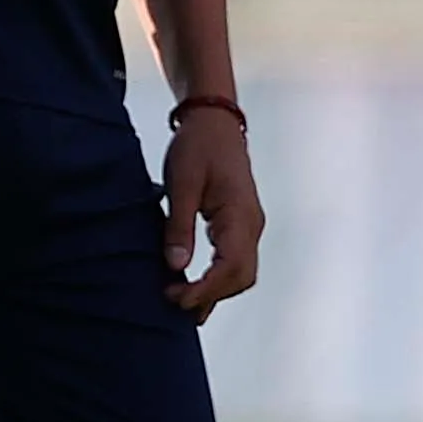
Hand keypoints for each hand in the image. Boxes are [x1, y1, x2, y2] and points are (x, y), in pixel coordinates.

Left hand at [159, 106, 263, 321]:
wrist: (214, 122)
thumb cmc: (197, 146)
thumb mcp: (181, 183)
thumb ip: (178, 226)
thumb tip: (175, 266)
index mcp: (239, 214)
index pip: (231, 266)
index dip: (205, 289)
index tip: (176, 298)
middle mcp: (251, 224)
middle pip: (241, 276)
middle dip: (210, 295)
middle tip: (171, 298)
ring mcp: (249, 225)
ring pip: (241, 272)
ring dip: (214, 291)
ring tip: (179, 299)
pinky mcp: (240, 224)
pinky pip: (235, 260)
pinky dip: (217, 278)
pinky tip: (193, 285)